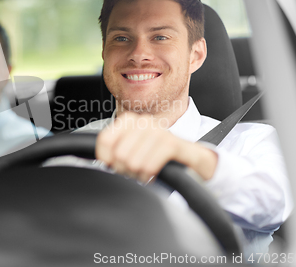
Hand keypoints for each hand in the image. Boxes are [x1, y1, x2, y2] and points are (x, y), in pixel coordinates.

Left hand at [95, 112, 216, 181]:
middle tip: (138, 170)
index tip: (117, 165)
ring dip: (140, 175)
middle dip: (127, 170)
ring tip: (148, 171)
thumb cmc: (158, 157)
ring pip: (133, 162)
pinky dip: (150, 175)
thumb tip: (102, 162)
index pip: (104, 141)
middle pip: (118, 155)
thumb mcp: (133, 152)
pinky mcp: (172, 144)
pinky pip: (149, 166)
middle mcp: (143, 122)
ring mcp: (158, 131)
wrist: (192, 161)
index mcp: (129, 121)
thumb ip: (114, 152)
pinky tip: (156, 173)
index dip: (108, 160)